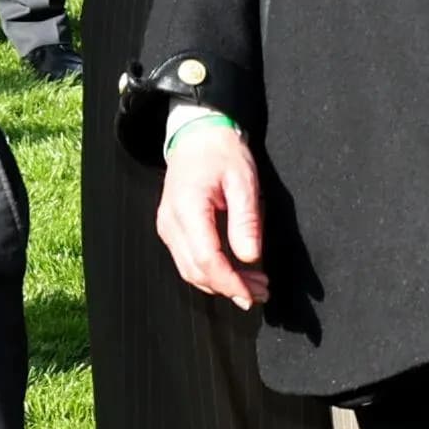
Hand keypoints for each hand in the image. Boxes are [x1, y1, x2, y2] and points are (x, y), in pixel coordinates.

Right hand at [155, 123, 268, 307]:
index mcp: (188, 208)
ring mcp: (167, 227)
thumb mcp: (243, 180)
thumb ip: (246, 220)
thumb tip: (250, 257)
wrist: (197, 135)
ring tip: (253, 286)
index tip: (254, 293)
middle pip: (197, 271)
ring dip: (221, 284)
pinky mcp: (171, 229)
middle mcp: (171, 222)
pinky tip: (234, 273)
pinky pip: (188, 260)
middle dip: (230, 288)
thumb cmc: (221, 153)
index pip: (207, 260)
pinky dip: (211, 273)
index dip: (231, 283)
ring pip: (190, 271)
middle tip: (261, 292)